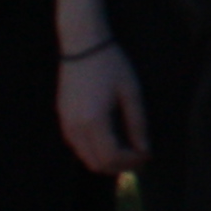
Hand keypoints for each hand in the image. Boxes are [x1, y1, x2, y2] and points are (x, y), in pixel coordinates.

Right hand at [57, 42, 148, 175]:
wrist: (82, 45)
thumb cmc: (111, 64)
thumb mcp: (131, 92)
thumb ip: (138, 124)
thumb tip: (145, 149)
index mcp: (93, 121)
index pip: (111, 157)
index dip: (131, 161)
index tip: (147, 155)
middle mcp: (75, 128)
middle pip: (96, 164)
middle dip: (120, 165)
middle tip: (140, 157)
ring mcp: (65, 125)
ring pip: (86, 158)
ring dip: (107, 160)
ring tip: (129, 150)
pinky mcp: (63, 119)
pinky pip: (78, 147)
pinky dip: (96, 151)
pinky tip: (112, 140)